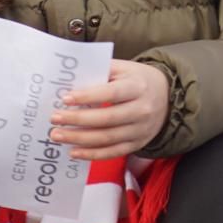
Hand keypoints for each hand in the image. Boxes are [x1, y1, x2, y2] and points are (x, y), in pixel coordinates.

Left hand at [50, 60, 170, 160]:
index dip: (88, 97)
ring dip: (80, 139)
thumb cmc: (138, 80)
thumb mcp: (125, 68)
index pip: (111, 93)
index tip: (65, 99)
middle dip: (78, 120)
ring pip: (107, 138)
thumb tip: (71, 78)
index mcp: (138, 87)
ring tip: (58, 135)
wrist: (168, 98)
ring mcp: (140, 130)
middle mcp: (141, 110)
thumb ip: (101, 70)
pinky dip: (92, 154)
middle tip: (55, 119)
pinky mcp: (137, 144)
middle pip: (107, 119)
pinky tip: (74, 152)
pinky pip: (113, 153)